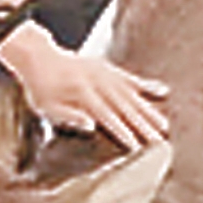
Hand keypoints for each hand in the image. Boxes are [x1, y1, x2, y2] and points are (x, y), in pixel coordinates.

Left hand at [0, 24, 169, 149]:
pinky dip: (148, 85)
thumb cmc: (40, 86)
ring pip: (133, 94)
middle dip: (144, 126)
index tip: (137, 147)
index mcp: (82, 93)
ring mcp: (105, 73)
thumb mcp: (46, 106)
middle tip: (160, 141)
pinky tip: (163, 92)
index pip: (108, 117)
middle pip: (125, 107)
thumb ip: (69, 116)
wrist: (38, 56)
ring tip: (164, 125)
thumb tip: (91, 127)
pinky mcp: (108, 68)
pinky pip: (131, 77)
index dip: (123, 132)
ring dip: (150, 110)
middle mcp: (97, 82)